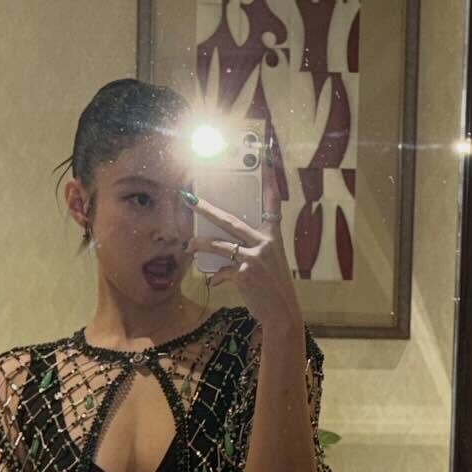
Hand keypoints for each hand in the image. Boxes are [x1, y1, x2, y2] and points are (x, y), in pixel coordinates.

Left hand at [192, 169, 302, 332]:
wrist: (283, 313)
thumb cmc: (274, 287)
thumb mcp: (270, 262)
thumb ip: (252, 248)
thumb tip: (223, 243)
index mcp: (273, 237)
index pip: (272, 202)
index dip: (269, 180)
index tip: (267, 158)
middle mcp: (265, 243)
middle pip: (230, 220)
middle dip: (208, 210)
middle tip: (191, 199)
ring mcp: (255, 258)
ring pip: (219, 244)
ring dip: (200, 244)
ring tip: (189, 244)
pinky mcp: (245, 273)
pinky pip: (221, 271)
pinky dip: (216, 276)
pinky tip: (214, 281)